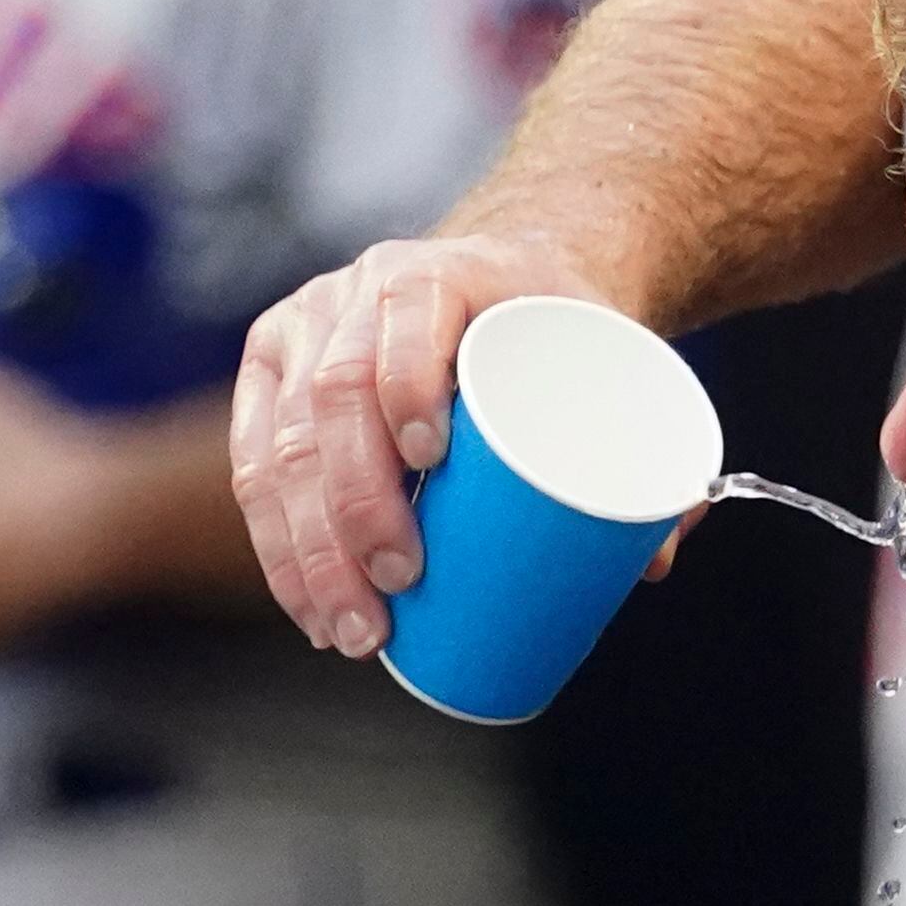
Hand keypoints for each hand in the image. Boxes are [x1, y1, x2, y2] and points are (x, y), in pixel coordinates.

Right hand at [228, 230, 669, 659]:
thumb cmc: (554, 327)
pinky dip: (281, 549)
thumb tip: (651, 557)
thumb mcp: (605, 354)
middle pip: (331, 402)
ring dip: (312, 553)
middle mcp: (353, 297)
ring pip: (280, 449)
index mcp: (437, 274)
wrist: (502, 276)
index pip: (406, 320)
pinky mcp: (270, 381)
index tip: (433, 461)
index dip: (406, 387)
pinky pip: (255, 470)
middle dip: (356, 507)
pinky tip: (308, 606)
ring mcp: (301, 337)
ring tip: (355, 631)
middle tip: (401, 585)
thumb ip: (641, 446)